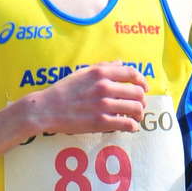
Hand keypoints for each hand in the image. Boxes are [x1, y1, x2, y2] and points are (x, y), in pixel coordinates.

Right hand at [26, 62, 146, 135]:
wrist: (47, 109)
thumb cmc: (64, 90)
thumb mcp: (83, 73)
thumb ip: (104, 67)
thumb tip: (120, 63)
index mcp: (101, 73)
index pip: (131, 73)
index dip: (142, 81)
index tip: (144, 87)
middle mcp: (105, 87)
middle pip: (137, 92)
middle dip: (142, 100)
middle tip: (140, 106)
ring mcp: (103, 105)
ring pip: (135, 108)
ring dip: (139, 114)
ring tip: (136, 118)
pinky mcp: (100, 122)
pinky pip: (126, 124)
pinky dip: (133, 126)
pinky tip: (131, 127)